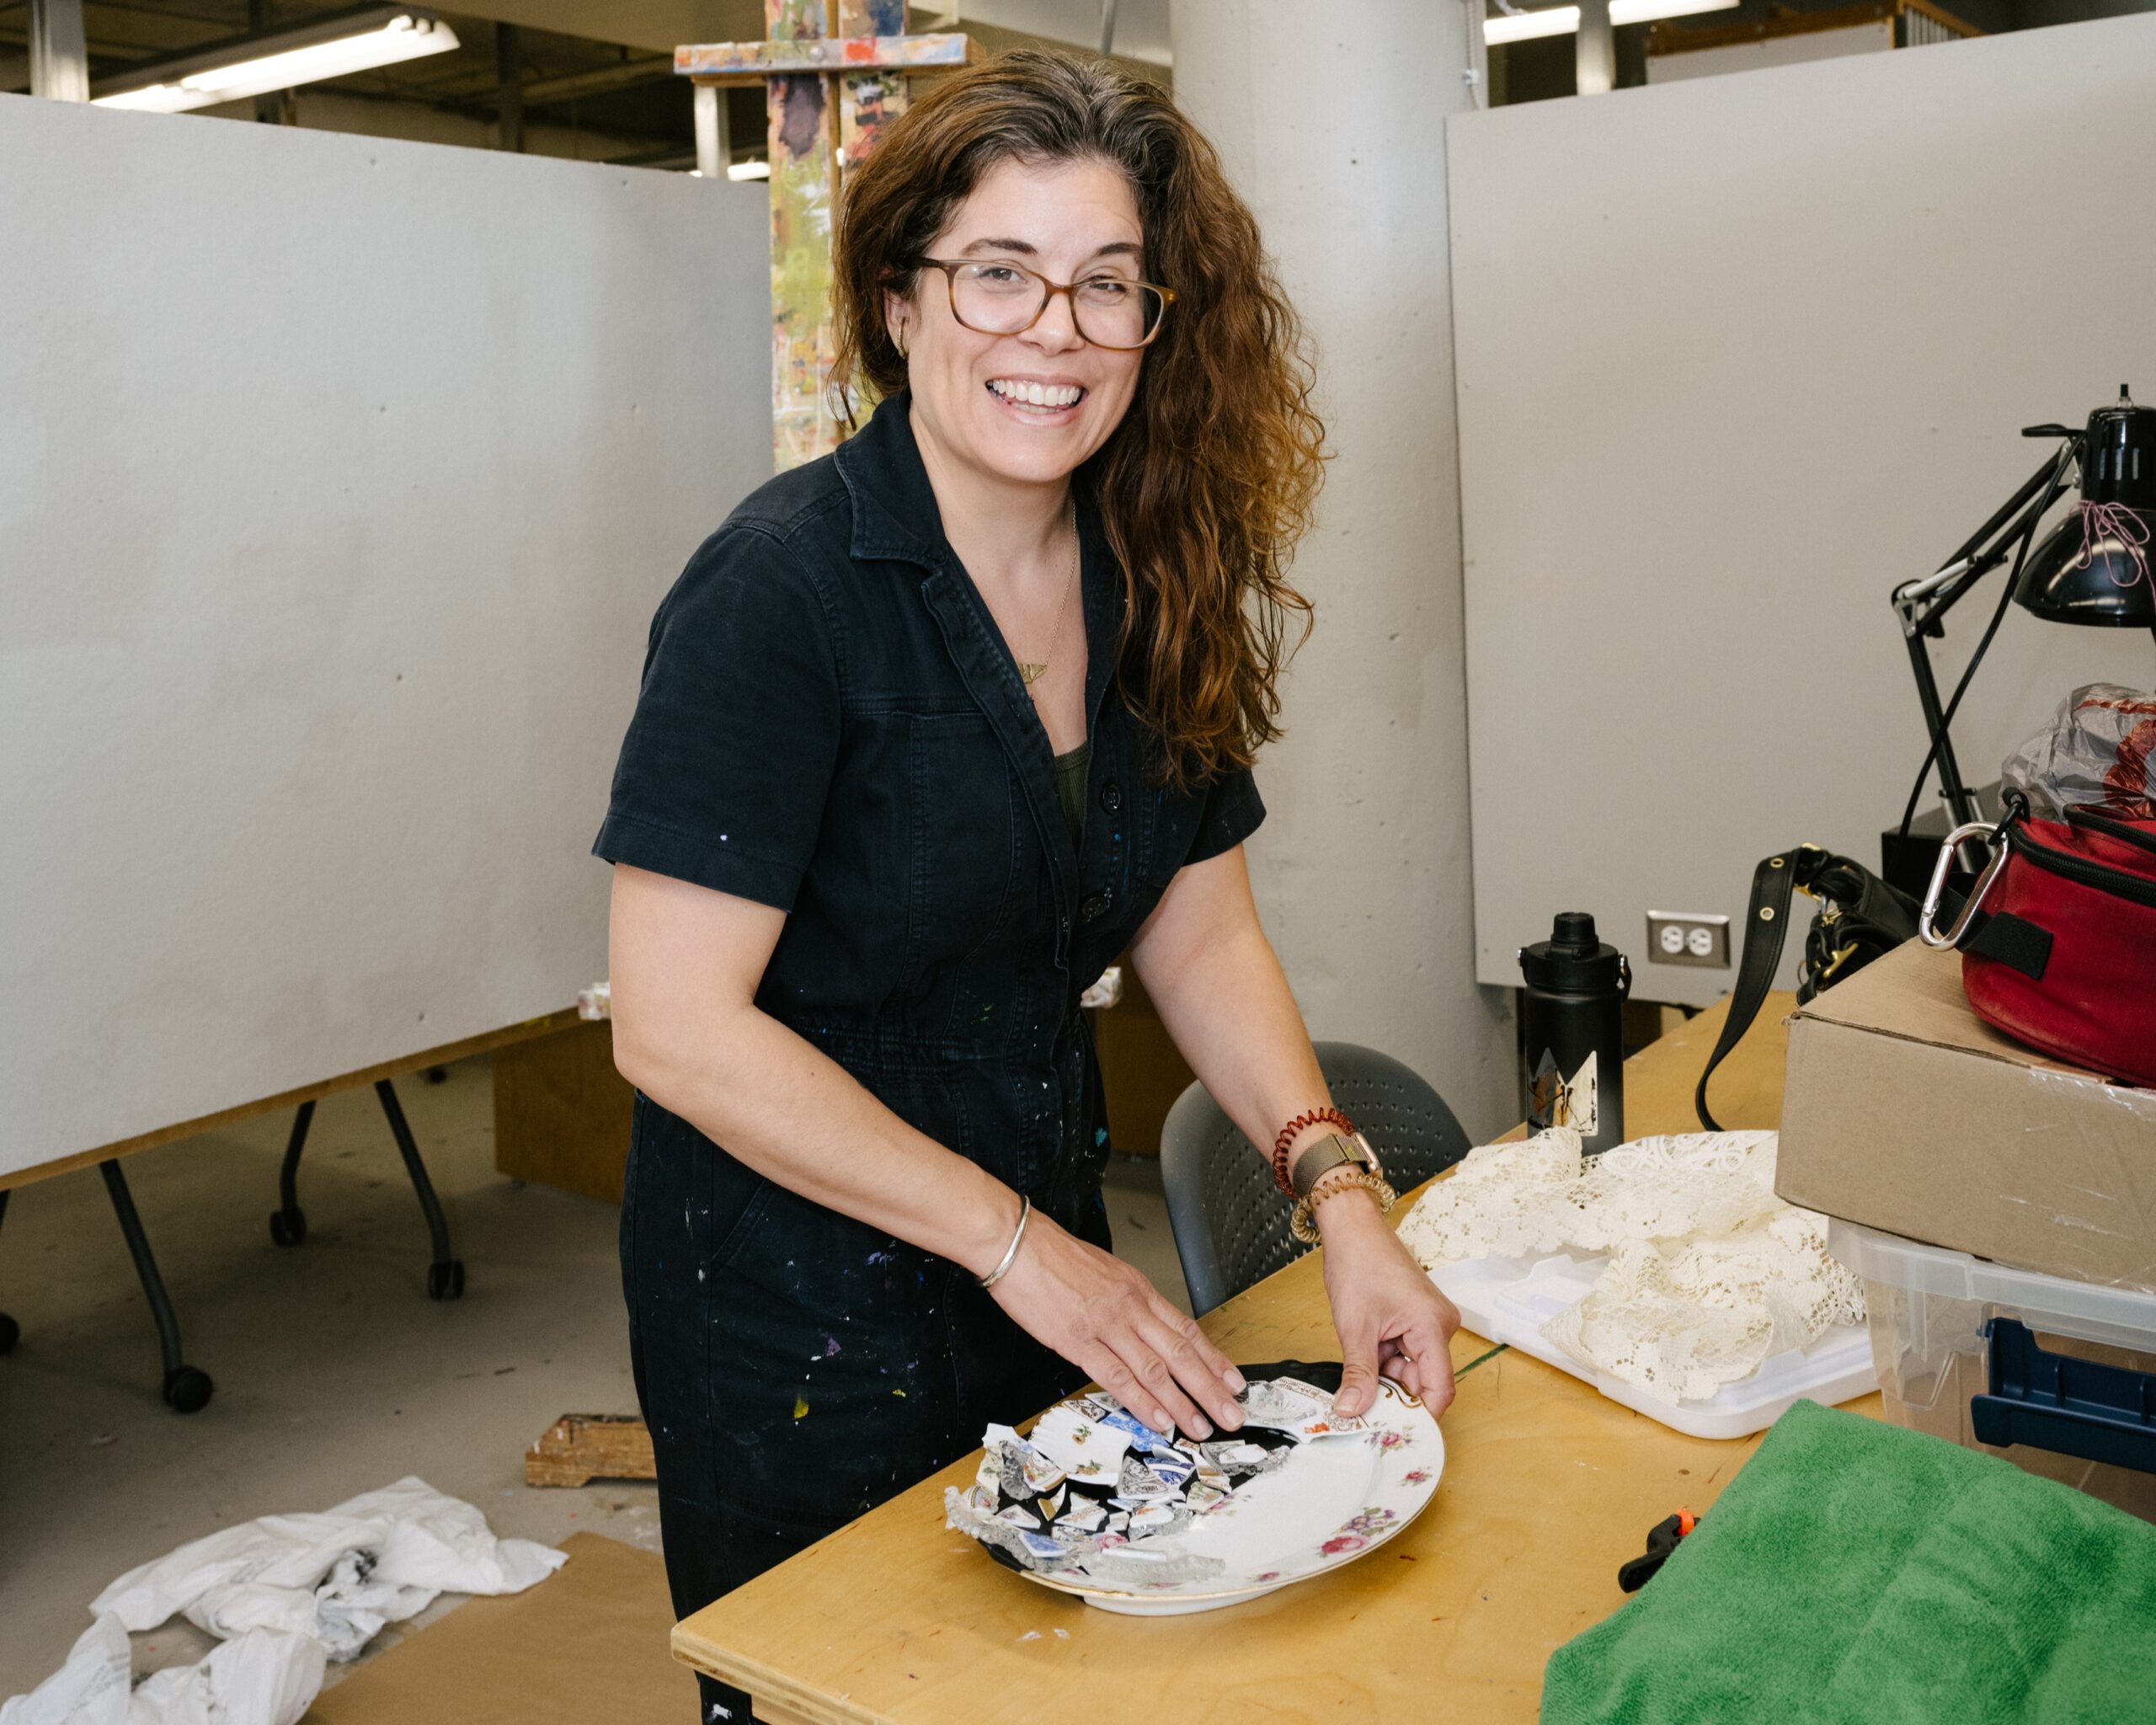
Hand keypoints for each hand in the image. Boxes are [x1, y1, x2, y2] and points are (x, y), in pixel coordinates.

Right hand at [987, 1207, 1247, 1439]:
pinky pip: (1116, 1376)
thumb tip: (1144, 1326)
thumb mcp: (1104, 1271)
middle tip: (1232, 1413)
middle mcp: (1130, 1307)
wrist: (1017, 1243)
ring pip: (1155, 1370)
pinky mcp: (1077, 1341)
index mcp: (1138, 1289)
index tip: (1233, 1380)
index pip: (1186, 1329)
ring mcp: (1106, 1325)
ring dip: (1181, 1403)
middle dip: (1210, 1388)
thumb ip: (1127, 1300)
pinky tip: (1158, 1420)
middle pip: (1180, 1353)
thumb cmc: (1053, 1255)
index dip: (1213, 1358)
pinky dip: (1141, 1402)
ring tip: (1201, 1427)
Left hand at [1316, 1189, 1460, 1418]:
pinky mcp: (1418, 1317)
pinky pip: (1407, 1351)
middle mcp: (1440, 1325)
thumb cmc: (1358, 1264)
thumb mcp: (1354, 1328)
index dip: (1418, 1415)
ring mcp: (1430, 1321)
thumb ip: (1358, 1374)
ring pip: (1412, 1367)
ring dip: (1386, 1373)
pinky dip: (1386, 1358)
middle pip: (1425, 1380)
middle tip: (1363, 1407)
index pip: (1438, 1389)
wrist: (1353, 1228)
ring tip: (1359, 1367)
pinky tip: (1365, 1352)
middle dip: (1395, 1393)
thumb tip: (1352, 1411)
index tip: (1395, 1434)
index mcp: (1433, 1327)